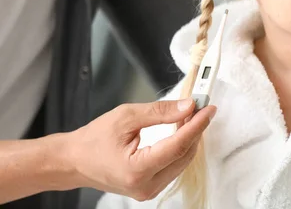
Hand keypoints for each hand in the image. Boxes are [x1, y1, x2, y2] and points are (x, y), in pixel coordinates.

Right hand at [68, 99, 215, 200]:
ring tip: (190, 116)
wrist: (74, 161)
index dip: (197, 125)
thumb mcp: (126, 117)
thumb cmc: (93, 139)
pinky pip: (174, 166)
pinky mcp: (150, 188)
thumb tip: (188, 107)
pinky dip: (180, 147)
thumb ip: (160, 112)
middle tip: (200, 107)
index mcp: (136, 170)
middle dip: (195, 130)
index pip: (178, 146)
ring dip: (189, 138)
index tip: (209, 109)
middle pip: (184, 155)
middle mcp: (145, 186)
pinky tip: (180, 130)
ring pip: (182, 162)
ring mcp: (148, 191)